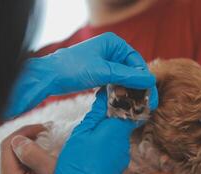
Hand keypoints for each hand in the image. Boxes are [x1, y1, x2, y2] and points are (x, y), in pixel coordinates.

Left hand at [0, 124, 55, 173]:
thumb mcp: (50, 170)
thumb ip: (32, 154)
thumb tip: (18, 139)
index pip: (8, 145)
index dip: (24, 131)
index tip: (43, 127)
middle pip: (9, 150)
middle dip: (27, 136)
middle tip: (45, 131)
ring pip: (14, 155)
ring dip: (29, 144)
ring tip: (45, 138)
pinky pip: (18, 163)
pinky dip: (29, 153)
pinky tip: (41, 150)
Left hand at [4, 32, 155, 118]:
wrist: (49, 77)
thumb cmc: (73, 68)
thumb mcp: (103, 71)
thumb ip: (128, 76)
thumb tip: (150, 80)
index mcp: (113, 43)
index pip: (136, 60)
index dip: (143, 76)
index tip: (149, 90)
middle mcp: (111, 51)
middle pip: (131, 69)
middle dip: (136, 84)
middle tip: (145, 100)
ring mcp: (105, 63)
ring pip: (123, 77)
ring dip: (128, 89)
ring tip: (135, 102)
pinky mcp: (100, 74)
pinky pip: (115, 82)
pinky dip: (119, 90)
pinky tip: (122, 100)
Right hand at [51, 86, 156, 173]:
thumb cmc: (76, 164)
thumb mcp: (81, 134)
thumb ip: (96, 114)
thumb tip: (106, 95)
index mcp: (116, 131)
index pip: (132, 110)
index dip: (126, 101)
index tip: (117, 95)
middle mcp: (124, 143)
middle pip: (123, 123)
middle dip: (111, 118)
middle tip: (95, 118)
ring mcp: (123, 156)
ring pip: (118, 136)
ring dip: (107, 133)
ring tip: (90, 139)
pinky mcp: (120, 165)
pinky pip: (116, 148)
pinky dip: (107, 145)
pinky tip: (94, 151)